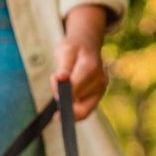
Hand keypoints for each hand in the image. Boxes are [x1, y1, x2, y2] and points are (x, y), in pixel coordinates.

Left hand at [52, 4, 108, 120]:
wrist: (87, 45)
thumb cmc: (74, 47)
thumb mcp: (65, 50)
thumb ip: (63, 66)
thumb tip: (60, 78)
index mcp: (90, 67)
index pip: (75, 87)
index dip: (62, 92)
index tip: (54, 87)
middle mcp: (100, 80)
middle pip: (78, 100)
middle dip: (63, 97)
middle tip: (55, 84)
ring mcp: (101, 90)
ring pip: (82, 110)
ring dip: (69, 103)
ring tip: (63, 87)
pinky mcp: (98, 96)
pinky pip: (85, 110)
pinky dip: (74, 107)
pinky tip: (67, 99)